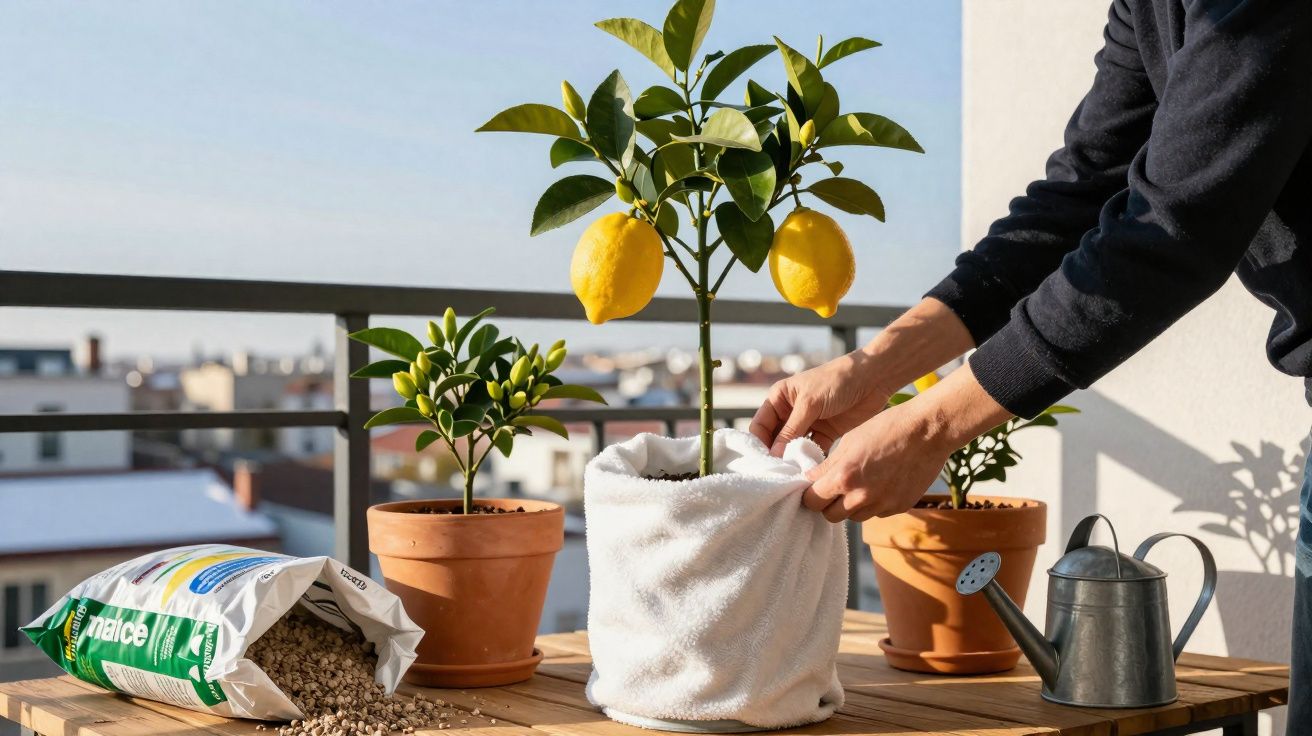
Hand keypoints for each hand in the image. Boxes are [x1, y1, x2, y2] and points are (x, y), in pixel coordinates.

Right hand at [748, 298, 977, 455]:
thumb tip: (774, 456)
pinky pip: (813, 452)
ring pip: (794, 448)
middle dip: (775, 457)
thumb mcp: (810, 403)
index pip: (760, 426)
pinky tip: (811, 474)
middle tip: (776, 478)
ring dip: (794, 461)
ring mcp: (808, 424)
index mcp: (780, 399)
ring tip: (792, 479)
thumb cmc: (837, 381)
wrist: (873, 378)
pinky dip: (811, 462)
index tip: (760, 466)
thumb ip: (792, 430)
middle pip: (775, 440)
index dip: (758, 445)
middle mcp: (790, 412)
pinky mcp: (826, 434)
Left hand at [801, 363, 1012, 521]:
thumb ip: (828, 466)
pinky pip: (876, 513)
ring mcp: (882, 505)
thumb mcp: (849, 441)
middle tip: (833, 488)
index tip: (813, 487)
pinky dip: (873, 504)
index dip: (810, 495)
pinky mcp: (899, 508)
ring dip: (850, 506)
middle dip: (828, 504)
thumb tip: (810, 481)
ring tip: (860, 483)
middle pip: (830, 516)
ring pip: (853, 517)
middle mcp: (861, 497)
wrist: (927, 431)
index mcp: (843, 477)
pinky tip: (880, 483)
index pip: (812, 501)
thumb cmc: (886, 428)